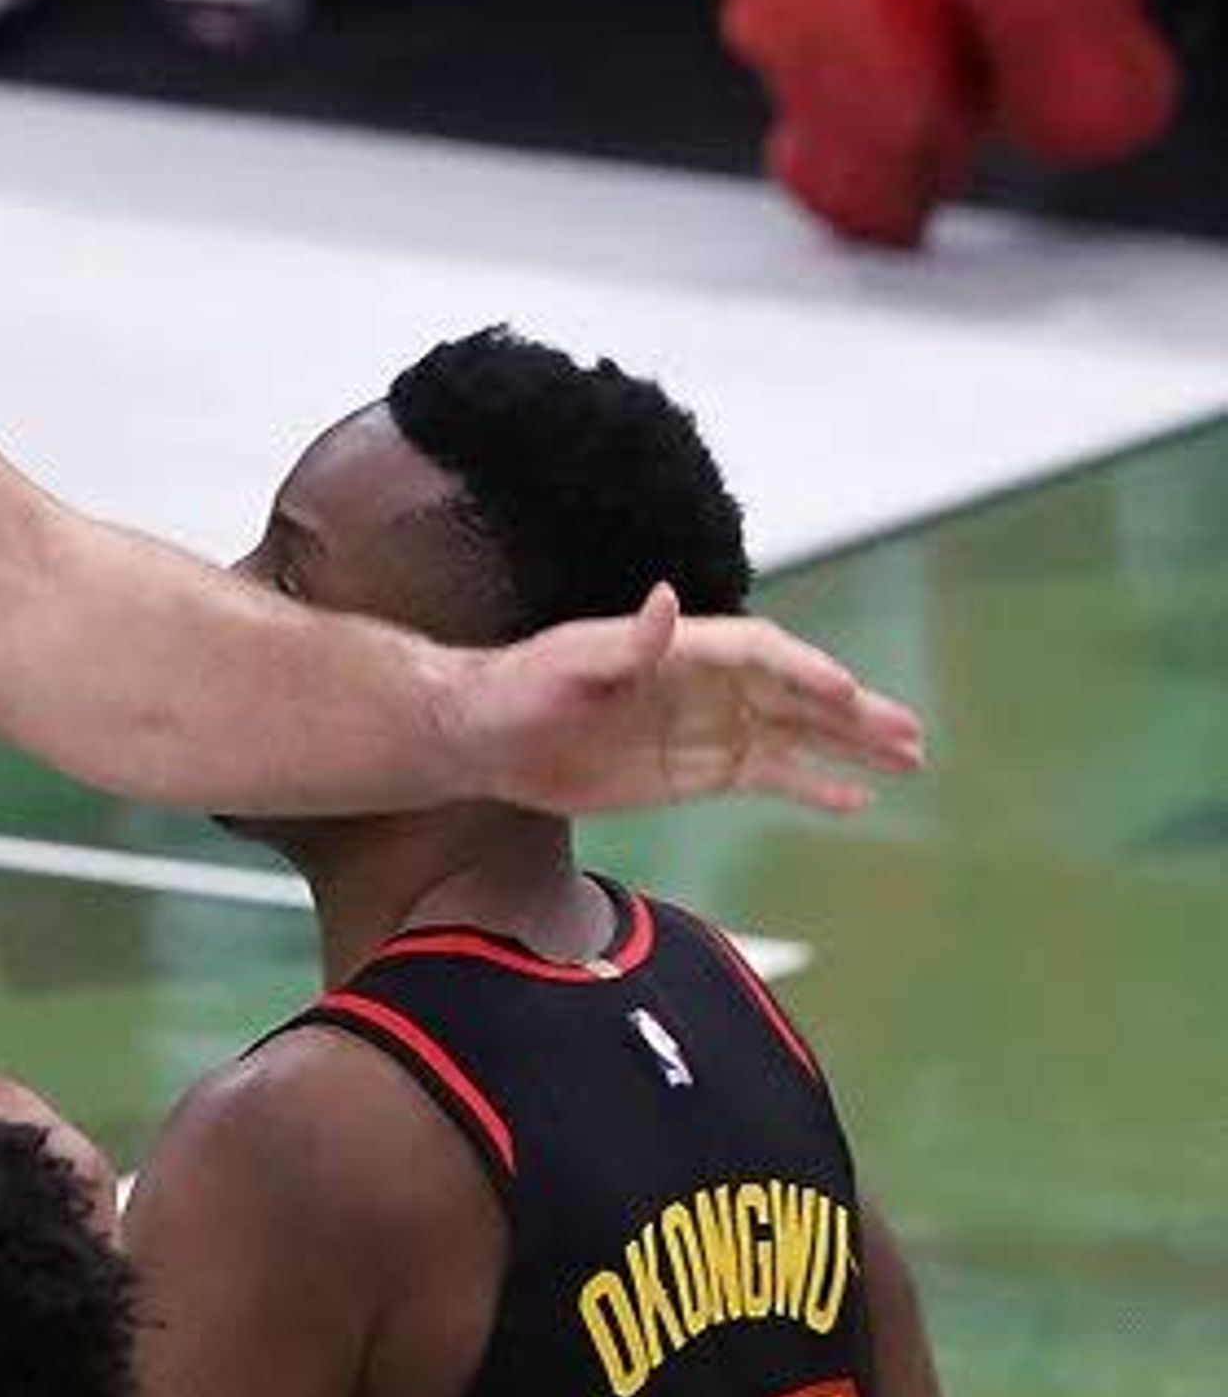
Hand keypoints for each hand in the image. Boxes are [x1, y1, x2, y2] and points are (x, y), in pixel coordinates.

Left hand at [461, 590, 923, 821]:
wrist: (485, 736)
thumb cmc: (518, 692)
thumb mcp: (563, 667)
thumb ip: (623, 641)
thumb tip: (667, 598)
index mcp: (682, 649)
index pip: (762, 654)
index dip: (804, 671)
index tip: (846, 693)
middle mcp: (708, 684)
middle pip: (798, 692)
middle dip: (855, 712)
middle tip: (912, 735)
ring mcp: (709, 726)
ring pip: (798, 733)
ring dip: (852, 745)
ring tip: (910, 759)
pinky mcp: (700, 769)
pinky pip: (771, 773)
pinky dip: (813, 784)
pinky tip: (855, 798)